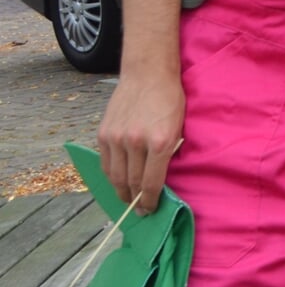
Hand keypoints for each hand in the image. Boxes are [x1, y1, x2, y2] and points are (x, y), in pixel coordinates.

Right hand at [98, 73, 184, 213]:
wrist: (148, 75)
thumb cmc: (170, 100)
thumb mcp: (178, 127)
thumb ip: (168, 152)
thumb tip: (159, 179)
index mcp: (160, 142)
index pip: (151, 183)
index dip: (150, 201)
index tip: (150, 210)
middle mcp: (136, 143)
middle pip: (132, 183)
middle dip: (136, 201)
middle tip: (139, 211)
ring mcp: (117, 139)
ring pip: (116, 177)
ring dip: (121, 192)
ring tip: (127, 200)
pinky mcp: (103, 134)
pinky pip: (105, 163)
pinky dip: (110, 176)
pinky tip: (117, 182)